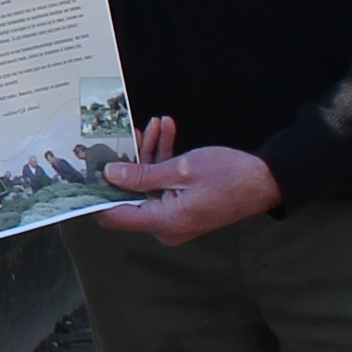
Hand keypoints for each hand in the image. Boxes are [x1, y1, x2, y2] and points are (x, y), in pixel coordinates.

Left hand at [92, 116, 279, 241]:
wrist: (266, 180)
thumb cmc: (229, 175)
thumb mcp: (181, 169)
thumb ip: (141, 174)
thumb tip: (109, 175)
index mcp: (162, 221)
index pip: (114, 215)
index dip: (96, 194)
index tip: (85, 171)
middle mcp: (165, 226)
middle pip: (131, 195)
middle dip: (130, 161)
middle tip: (128, 132)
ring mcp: (175, 218)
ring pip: (148, 185)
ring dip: (150, 154)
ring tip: (155, 125)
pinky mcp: (184, 207)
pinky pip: (164, 186)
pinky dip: (164, 161)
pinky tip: (166, 132)